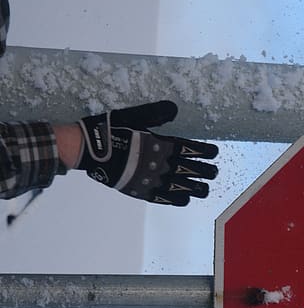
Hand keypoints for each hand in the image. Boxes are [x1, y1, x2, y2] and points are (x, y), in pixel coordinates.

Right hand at [77, 101, 217, 205]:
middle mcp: (159, 164)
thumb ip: (154, 114)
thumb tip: (174, 107)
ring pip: (181, 187)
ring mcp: (151, 179)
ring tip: (205, 189)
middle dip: (205, 172)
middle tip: (214, 172)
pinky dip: (176, 199)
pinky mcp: (140, 190)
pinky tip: (185, 200)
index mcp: (160, 145)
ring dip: (195, 188)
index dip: (204, 152)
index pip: (189, 149)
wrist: (85, 150)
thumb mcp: (132, 116)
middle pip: (190, 170)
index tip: (214, 152)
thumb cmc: (109, 130)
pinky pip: (163, 198)